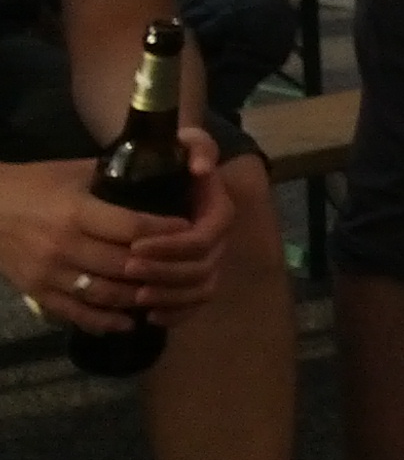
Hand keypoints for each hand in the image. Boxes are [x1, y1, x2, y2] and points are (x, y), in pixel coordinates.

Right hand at [0, 154, 197, 336]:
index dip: (166, 230)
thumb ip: (116, 177)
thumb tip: (162, 174)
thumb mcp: (77, 173)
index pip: (133, 226)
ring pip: (104, 294)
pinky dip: (105, 321)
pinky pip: (76, 313)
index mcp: (77, 212)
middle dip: (160, 268)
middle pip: (124, 264)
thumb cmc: (36, 183)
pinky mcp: (38, 292)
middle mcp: (64, 246)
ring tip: (165, 295)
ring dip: (138, 298)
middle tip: (187, 267)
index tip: (190, 228)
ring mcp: (49, 274)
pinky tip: (129, 322)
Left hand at [118, 130, 233, 323]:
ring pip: (200, 290)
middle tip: (127, 269)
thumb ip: (198, 145)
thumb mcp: (186, 143)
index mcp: (220, 212)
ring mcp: (210, 262)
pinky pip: (195, 306)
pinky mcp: (196, 280)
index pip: (203, 237)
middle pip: (201, 268)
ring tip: (135, 296)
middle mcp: (220, 240)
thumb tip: (200, 168)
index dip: (173, 246)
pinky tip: (148, 317)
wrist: (167, 176)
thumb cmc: (173, 161)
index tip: (137, 245)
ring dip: (169, 296)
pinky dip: (176, 315)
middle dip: (164, 272)